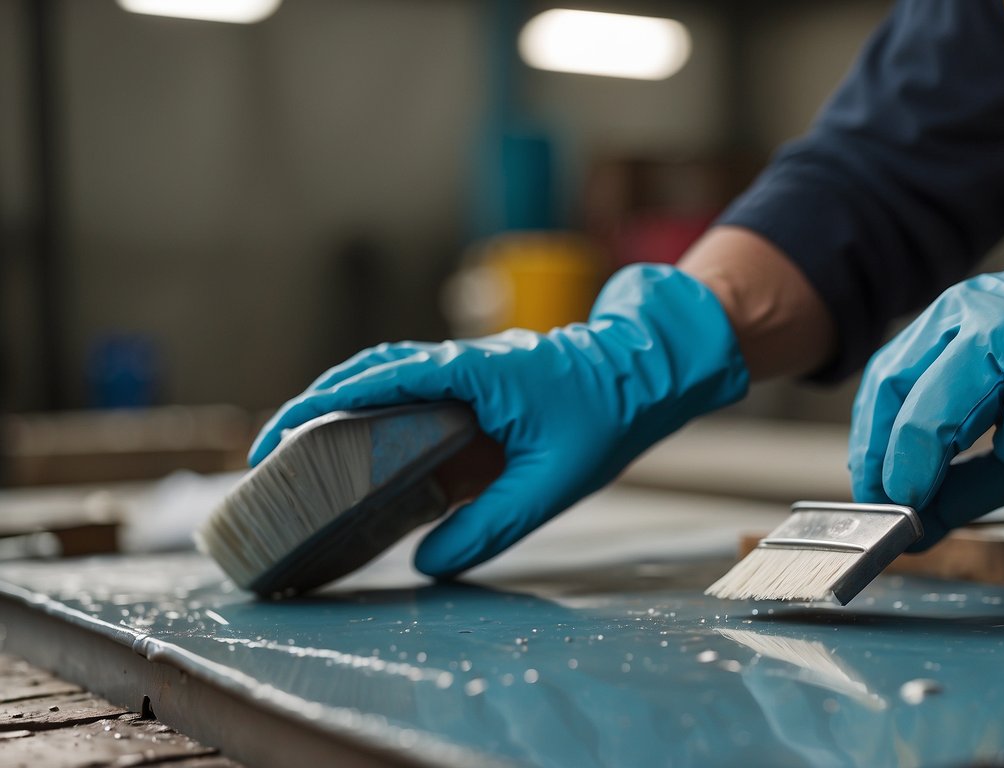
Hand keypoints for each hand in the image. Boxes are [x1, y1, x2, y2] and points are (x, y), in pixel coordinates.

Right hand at [250, 264, 748, 575]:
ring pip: (385, 378)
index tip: (278, 437)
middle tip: (268, 456)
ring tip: (300, 457)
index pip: (379, 379)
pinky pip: (412, 392)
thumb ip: (490, 526)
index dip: (321, 406)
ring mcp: (466, 370)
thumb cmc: (604, 419)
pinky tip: (362, 454)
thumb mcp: (551, 484)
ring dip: (340, 408)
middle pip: (367, 373)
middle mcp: (460, 362)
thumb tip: (428, 564)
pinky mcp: (474, 385)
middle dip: (312, 408)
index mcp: (471, 373)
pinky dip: (375, 414)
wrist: (642, 374)